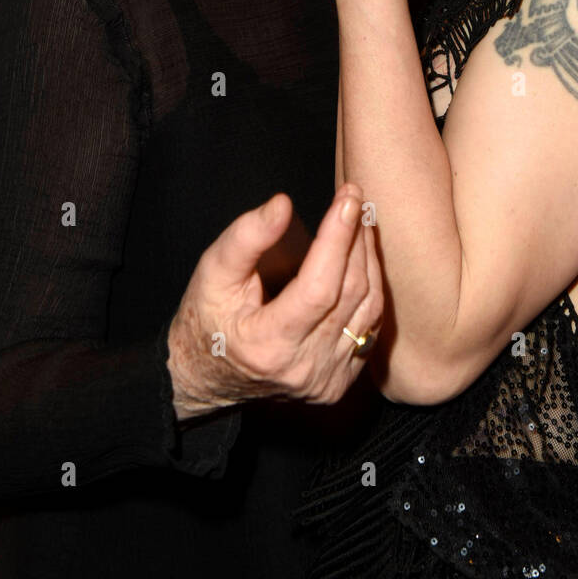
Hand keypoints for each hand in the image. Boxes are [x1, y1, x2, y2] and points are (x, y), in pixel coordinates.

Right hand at [167, 184, 381, 418]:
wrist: (206, 375)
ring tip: (361, 221)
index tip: (347, 197)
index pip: (319, 287)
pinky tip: (362, 259)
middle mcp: (305, 368)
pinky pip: (370, 327)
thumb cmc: (207, 318)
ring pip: (369, 308)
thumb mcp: (213, 273)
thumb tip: (283, 204)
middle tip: (354, 198)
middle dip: (356, 239)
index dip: (338, 238)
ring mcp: (327, 380)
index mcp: (268, 346)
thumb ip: (246, 237)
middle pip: (350, 293)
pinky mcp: (340, 382)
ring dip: (369, 259)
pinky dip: (370, 287)